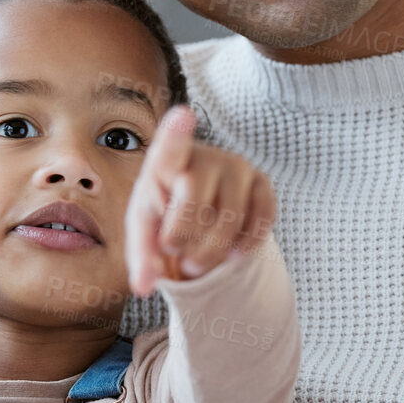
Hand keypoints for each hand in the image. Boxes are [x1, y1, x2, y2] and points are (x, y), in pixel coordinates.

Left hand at [125, 104, 277, 295]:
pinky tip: (231, 254)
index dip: (177, 133)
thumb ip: (140, 260)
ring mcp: (237, 167)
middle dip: (183, 239)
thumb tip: (144, 288)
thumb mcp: (145, 237)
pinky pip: (260, 221)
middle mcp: (204, 156)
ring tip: (195, 263)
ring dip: (211, 252)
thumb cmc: (164, 220)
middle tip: (176, 255)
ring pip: (229, 217)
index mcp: (164, 162)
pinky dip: (244, 246)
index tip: (183, 114)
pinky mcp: (263, 184)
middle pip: (194, 200)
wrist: (199, 218)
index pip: (170, 147)